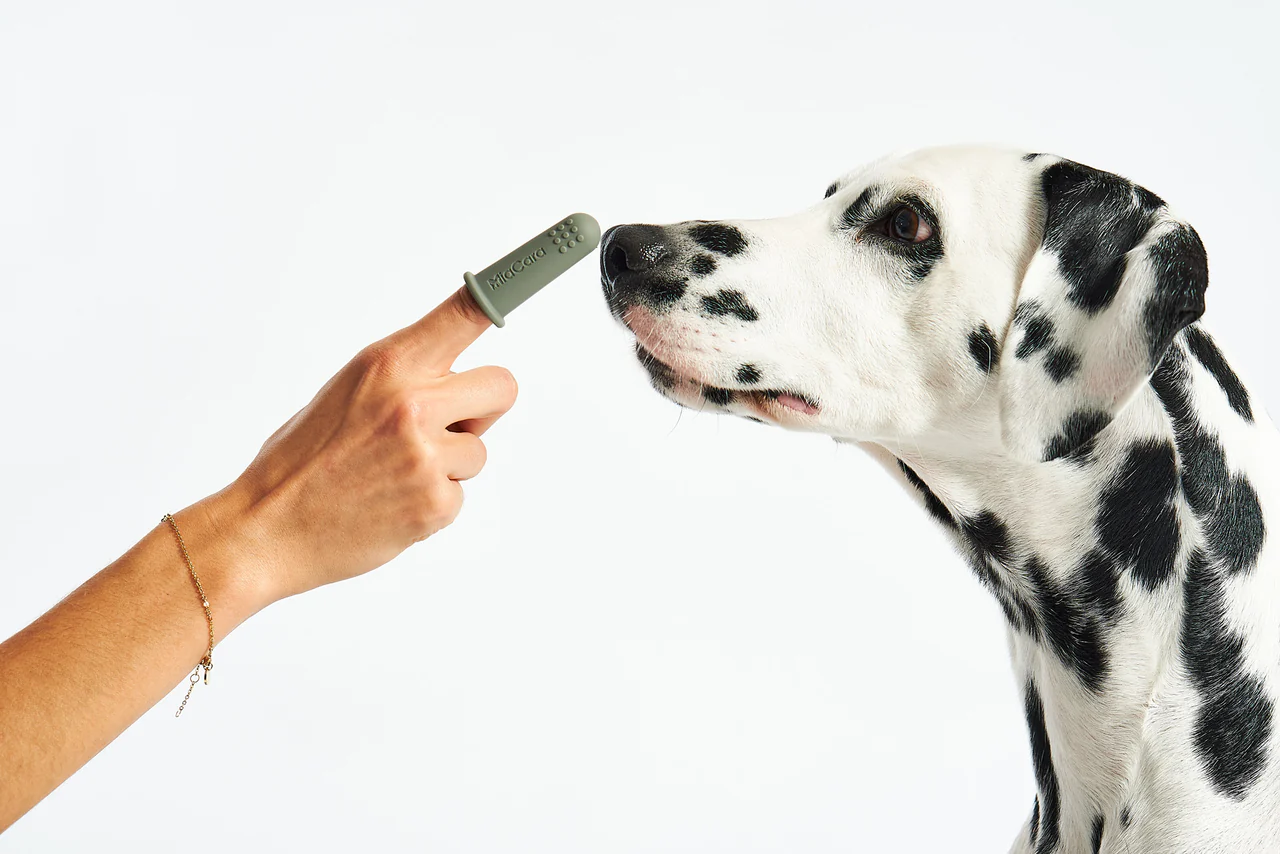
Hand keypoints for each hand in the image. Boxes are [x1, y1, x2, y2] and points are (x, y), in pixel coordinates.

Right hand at [215, 287, 517, 610]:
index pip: (463, 314)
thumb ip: (402, 376)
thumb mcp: (345, 391)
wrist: (265, 528)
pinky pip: (460, 493)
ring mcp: (426, 454)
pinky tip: (390, 504)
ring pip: (478, 449)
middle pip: (502, 386)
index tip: (539, 260)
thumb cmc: (300, 461)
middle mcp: (413, 402)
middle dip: (482, 408)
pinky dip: (432, 503)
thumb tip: (452, 373)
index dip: (506, 289)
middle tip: (444, 426)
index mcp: (387, 363)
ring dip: (449, 464)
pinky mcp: (435, 503)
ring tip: (393, 475)